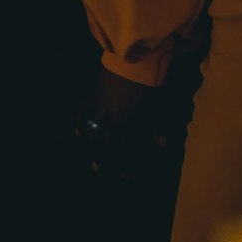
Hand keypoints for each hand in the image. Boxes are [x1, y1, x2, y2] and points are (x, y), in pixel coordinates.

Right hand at [73, 64, 168, 180]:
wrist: (130, 63)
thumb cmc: (146, 85)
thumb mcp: (154, 107)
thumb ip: (156, 127)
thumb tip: (163, 145)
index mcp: (127, 125)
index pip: (126, 150)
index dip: (127, 165)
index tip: (125, 178)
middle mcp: (111, 121)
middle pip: (107, 146)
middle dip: (107, 163)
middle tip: (103, 176)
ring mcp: (100, 109)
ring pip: (94, 134)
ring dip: (93, 150)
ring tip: (93, 164)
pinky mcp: (94, 96)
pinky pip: (84, 111)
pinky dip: (80, 122)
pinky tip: (78, 132)